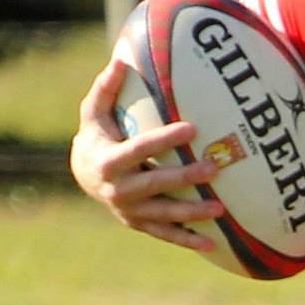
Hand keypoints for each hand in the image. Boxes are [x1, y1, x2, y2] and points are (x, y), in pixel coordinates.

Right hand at [69, 58, 227, 251]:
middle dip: (185, 178)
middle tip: (214, 168)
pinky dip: (187, 241)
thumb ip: (106, 88)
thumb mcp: (93, 112)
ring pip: (164, 215)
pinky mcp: (139, 224)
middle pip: (156, 184)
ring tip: (220, 209)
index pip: (140, 149)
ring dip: (192, 214)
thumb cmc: (97, 134)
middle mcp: (119, 190)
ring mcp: (129, 211)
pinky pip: (166, 235)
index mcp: (109, 161)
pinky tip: (212, 245)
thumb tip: (121, 60)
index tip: (191, 128)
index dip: (165, 140)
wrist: (83, 175)